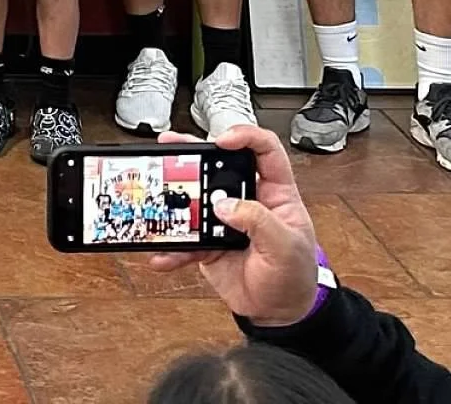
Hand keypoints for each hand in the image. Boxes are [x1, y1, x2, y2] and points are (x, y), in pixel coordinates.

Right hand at [147, 125, 320, 326]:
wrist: (280, 313)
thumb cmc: (296, 277)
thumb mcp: (287, 247)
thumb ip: (259, 222)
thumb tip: (225, 205)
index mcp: (275, 194)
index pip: (265, 151)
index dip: (246, 137)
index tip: (223, 140)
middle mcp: (248, 200)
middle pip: (219, 165)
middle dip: (193, 153)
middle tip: (170, 147)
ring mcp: (226, 221)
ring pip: (195, 197)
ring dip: (173, 195)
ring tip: (155, 190)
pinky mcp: (209, 243)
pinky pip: (185, 240)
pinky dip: (171, 247)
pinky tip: (162, 253)